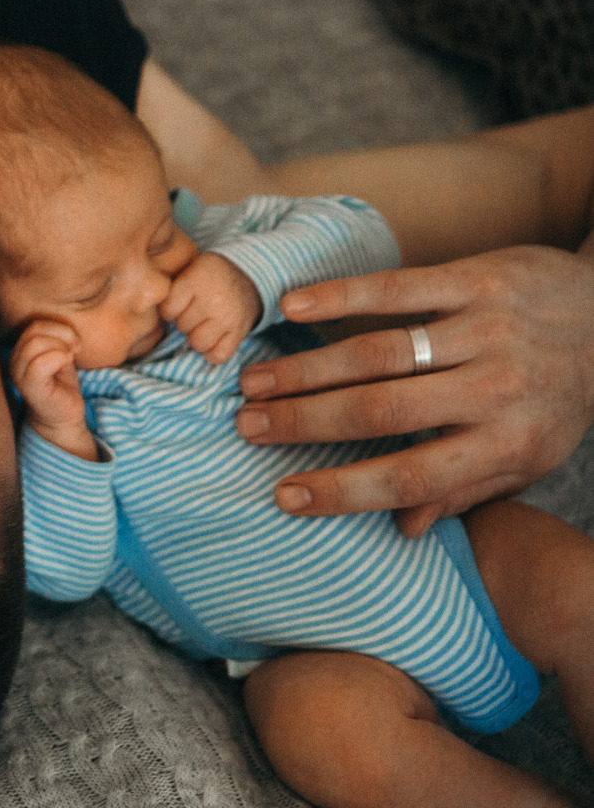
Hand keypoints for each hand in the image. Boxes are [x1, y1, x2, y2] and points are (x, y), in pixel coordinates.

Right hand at [10, 320, 97, 459]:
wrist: (64, 416)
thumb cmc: (62, 385)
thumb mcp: (59, 354)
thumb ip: (55, 338)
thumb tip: (64, 327)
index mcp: (20, 351)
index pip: (34, 325)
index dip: (58, 328)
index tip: (74, 342)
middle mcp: (14, 361)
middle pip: (34, 331)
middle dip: (61, 335)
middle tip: (75, 349)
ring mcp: (19, 375)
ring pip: (35, 344)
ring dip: (61, 346)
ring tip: (70, 357)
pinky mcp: (30, 388)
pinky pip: (40, 363)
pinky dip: (59, 357)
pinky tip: (67, 363)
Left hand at [160, 252, 259, 363]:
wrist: (246, 276)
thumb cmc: (206, 277)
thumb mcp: (188, 269)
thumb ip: (168, 286)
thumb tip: (142, 308)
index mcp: (196, 280)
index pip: (168, 309)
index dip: (170, 309)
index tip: (178, 303)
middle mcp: (214, 299)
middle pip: (182, 326)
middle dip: (185, 321)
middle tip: (194, 312)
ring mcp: (228, 317)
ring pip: (198, 343)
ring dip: (197, 337)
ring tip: (202, 325)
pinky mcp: (240, 332)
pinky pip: (218, 355)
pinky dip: (213, 352)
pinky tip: (213, 339)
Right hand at [235, 246, 593, 535]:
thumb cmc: (559, 395)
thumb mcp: (528, 457)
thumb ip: (466, 490)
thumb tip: (403, 528)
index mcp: (506, 443)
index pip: (412, 476)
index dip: (344, 490)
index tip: (285, 496)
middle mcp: (496, 390)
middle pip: (381, 411)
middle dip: (305, 423)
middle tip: (247, 428)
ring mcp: (486, 330)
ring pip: (380, 353)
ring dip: (307, 369)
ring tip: (253, 382)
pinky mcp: (478, 279)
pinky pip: (401, 287)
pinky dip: (341, 297)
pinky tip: (291, 306)